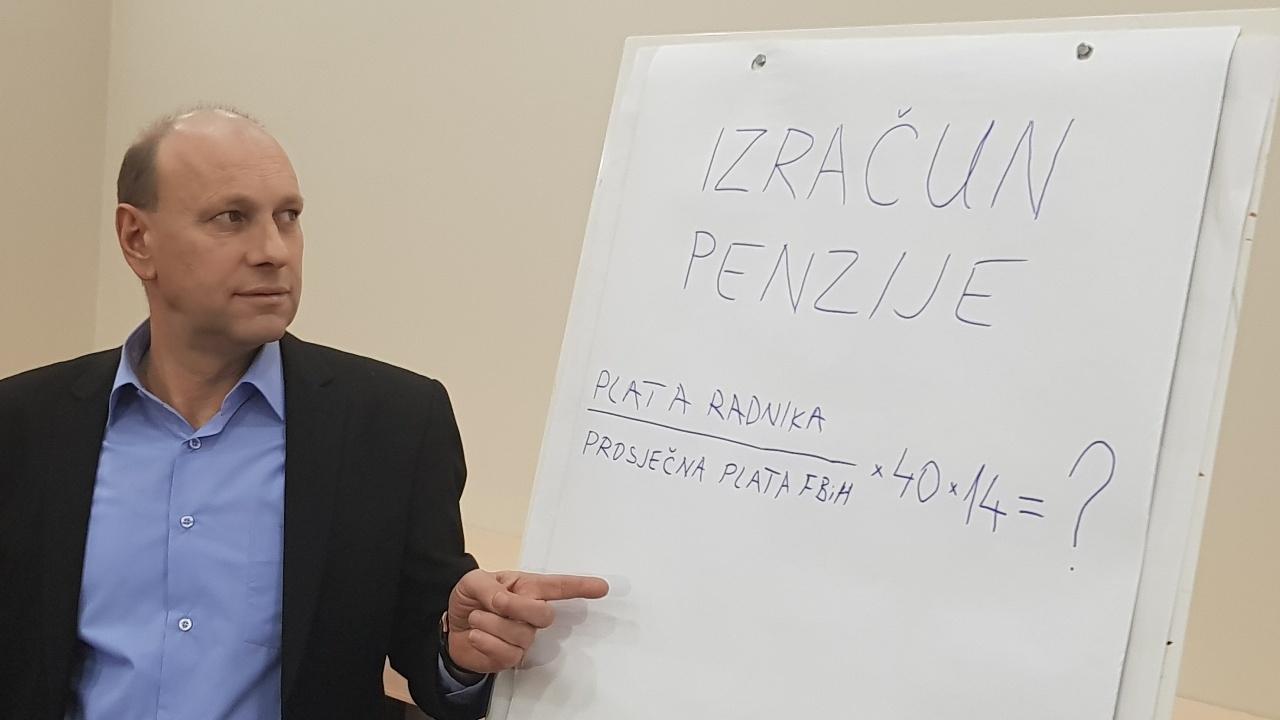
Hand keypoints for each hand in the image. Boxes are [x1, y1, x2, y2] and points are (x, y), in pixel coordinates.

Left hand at [444, 569, 608, 673]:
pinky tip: (476, 635)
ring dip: (491, 624)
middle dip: (519, 608)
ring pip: (522, 635)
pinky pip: (506, 652)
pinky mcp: (511, 657)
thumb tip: (505, 601)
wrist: (449, 628)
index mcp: (526, 588)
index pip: (559, 587)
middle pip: (545, 615)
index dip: (581, 586)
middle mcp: (530, 613)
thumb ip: (489, 587)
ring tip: (476, 618)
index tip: (601, 587)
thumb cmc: (469, 599)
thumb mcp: (473, 581)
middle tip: (496, 602)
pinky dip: (485, 641)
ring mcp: (523, 637)